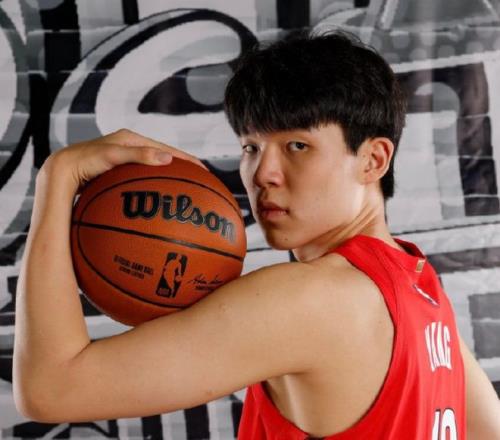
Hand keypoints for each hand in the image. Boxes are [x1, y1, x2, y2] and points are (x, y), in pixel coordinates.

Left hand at [41, 129, 206, 191]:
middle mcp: (130, 148)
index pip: (167, 149)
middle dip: (183, 169)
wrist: (60, 170)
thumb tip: (167, 158)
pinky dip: (154, 185)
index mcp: (132, 139)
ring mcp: (125, 162)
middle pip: (164, 159)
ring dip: (169, 178)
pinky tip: (159, 200)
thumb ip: (138, 155)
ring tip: (185, 191)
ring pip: (154, 170)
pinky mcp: (118, 173)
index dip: (187, 160)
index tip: (204, 172)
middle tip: (202, 182)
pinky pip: (142, 178)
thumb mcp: (113, 155)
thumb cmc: (84, 160)